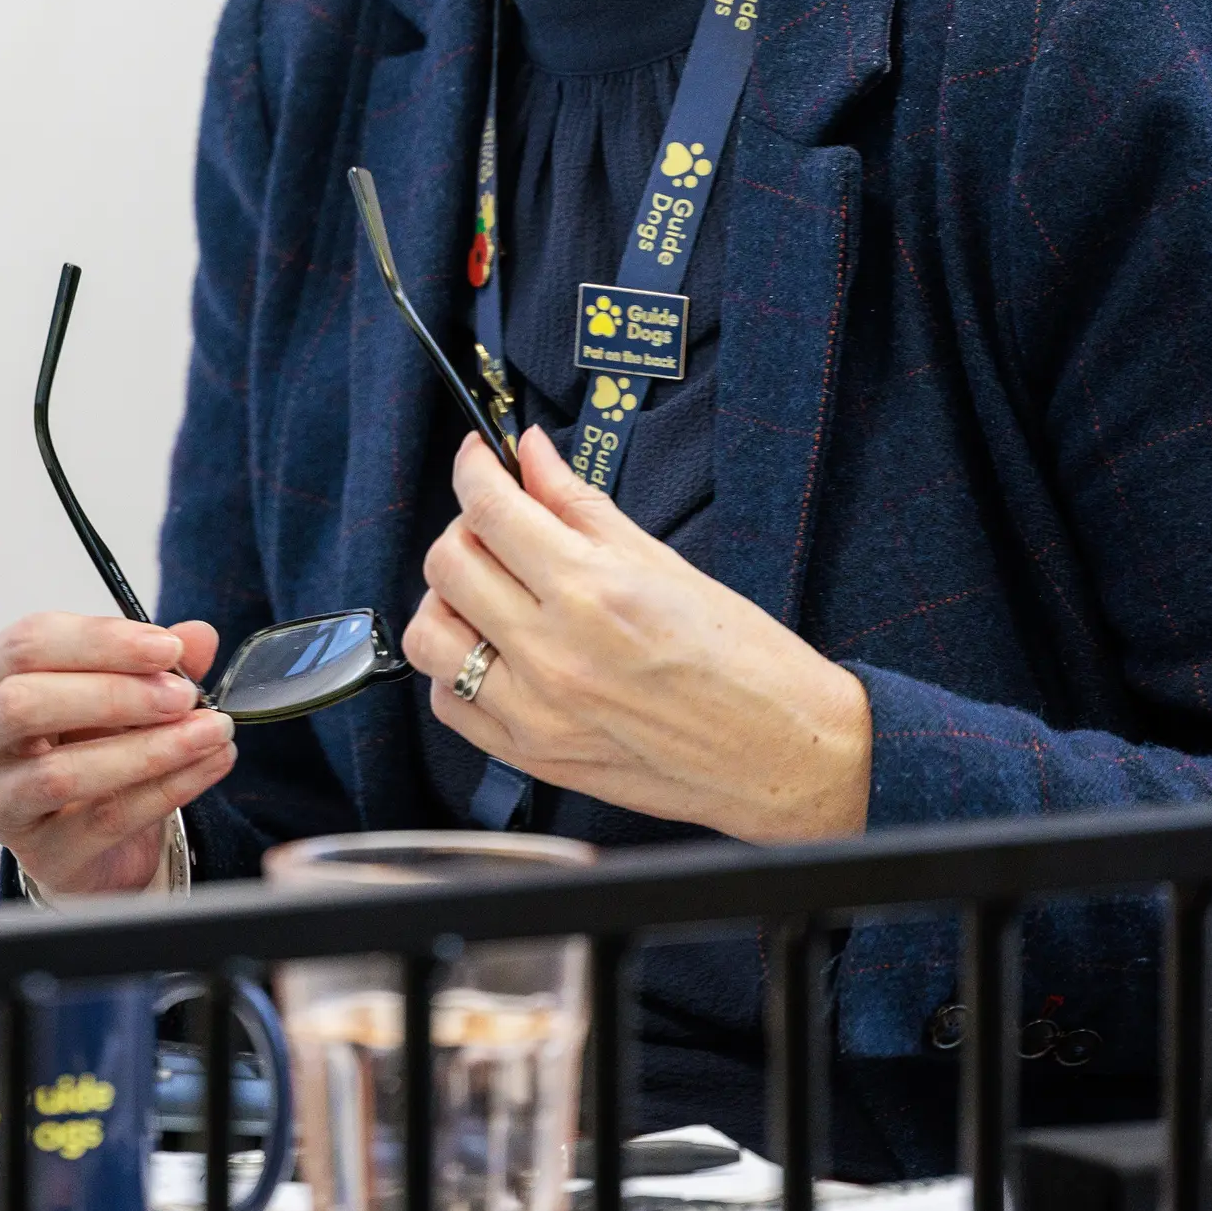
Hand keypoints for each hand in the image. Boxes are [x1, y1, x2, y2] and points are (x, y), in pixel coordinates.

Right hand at [0, 612, 234, 896]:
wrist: (89, 838)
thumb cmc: (86, 746)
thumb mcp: (116, 692)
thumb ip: (152, 662)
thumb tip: (199, 636)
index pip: (28, 644)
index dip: (101, 641)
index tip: (168, 646)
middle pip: (24, 703)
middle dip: (115, 693)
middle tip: (183, 694)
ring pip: (61, 773)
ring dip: (149, 749)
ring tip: (209, 731)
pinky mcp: (37, 852)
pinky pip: (104, 820)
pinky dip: (166, 788)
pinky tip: (207, 765)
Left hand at [405, 430, 870, 841]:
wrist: (781, 753)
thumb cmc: (745, 663)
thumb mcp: (664, 562)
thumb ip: (579, 504)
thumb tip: (530, 455)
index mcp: (594, 591)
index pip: (491, 509)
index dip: (474, 468)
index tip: (479, 459)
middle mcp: (554, 652)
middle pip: (449, 563)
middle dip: (466, 527)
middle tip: (499, 525)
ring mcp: (535, 710)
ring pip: (430, 634)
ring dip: (448, 600)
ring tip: (489, 591)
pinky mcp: (531, 755)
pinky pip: (447, 702)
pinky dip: (455, 668)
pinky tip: (494, 650)